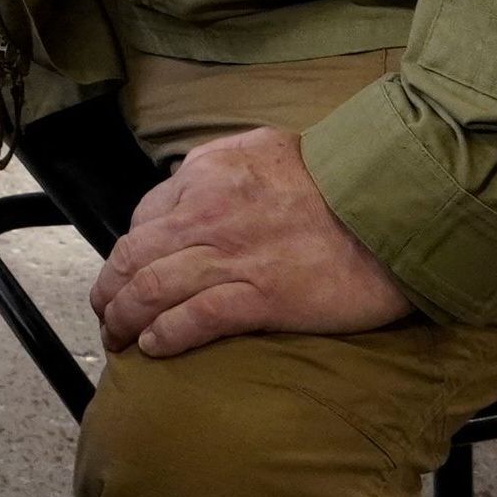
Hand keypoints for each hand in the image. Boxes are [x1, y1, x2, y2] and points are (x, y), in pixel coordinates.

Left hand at [87, 126, 410, 357]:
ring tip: (119, 339)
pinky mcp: (260, 297)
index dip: (128, 253)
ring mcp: (232, 257)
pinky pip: (194, 319)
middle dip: (109, 291)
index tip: (126, 275)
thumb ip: (221, 166)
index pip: (145, 216)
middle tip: (106, 315)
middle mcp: (208, 213)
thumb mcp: (264, 148)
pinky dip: (165, 336)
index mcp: (207, 173)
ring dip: (125, 319)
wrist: (390, 207)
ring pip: (152, 289)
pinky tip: (155, 348)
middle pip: (134, 256)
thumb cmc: (337, 179)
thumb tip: (192, 185)